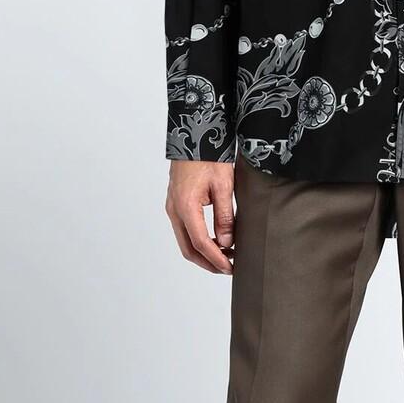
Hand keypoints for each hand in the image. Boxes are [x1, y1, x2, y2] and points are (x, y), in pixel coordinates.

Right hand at [166, 160, 235, 274]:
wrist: (194, 134)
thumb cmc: (209, 156)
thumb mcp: (223, 185)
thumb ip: (225, 216)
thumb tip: (226, 243)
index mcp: (185, 206)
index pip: (200, 243)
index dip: (216, 259)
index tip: (230, 268)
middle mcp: (174, 209)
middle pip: (188, 248)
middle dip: (208, 263)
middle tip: (229, 268)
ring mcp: (172, 207)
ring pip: (185, 241)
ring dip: (203, 253)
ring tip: (226, 256)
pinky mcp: (176, 203)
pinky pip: (184, 230)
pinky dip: (198, 241)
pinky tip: (215, 241)